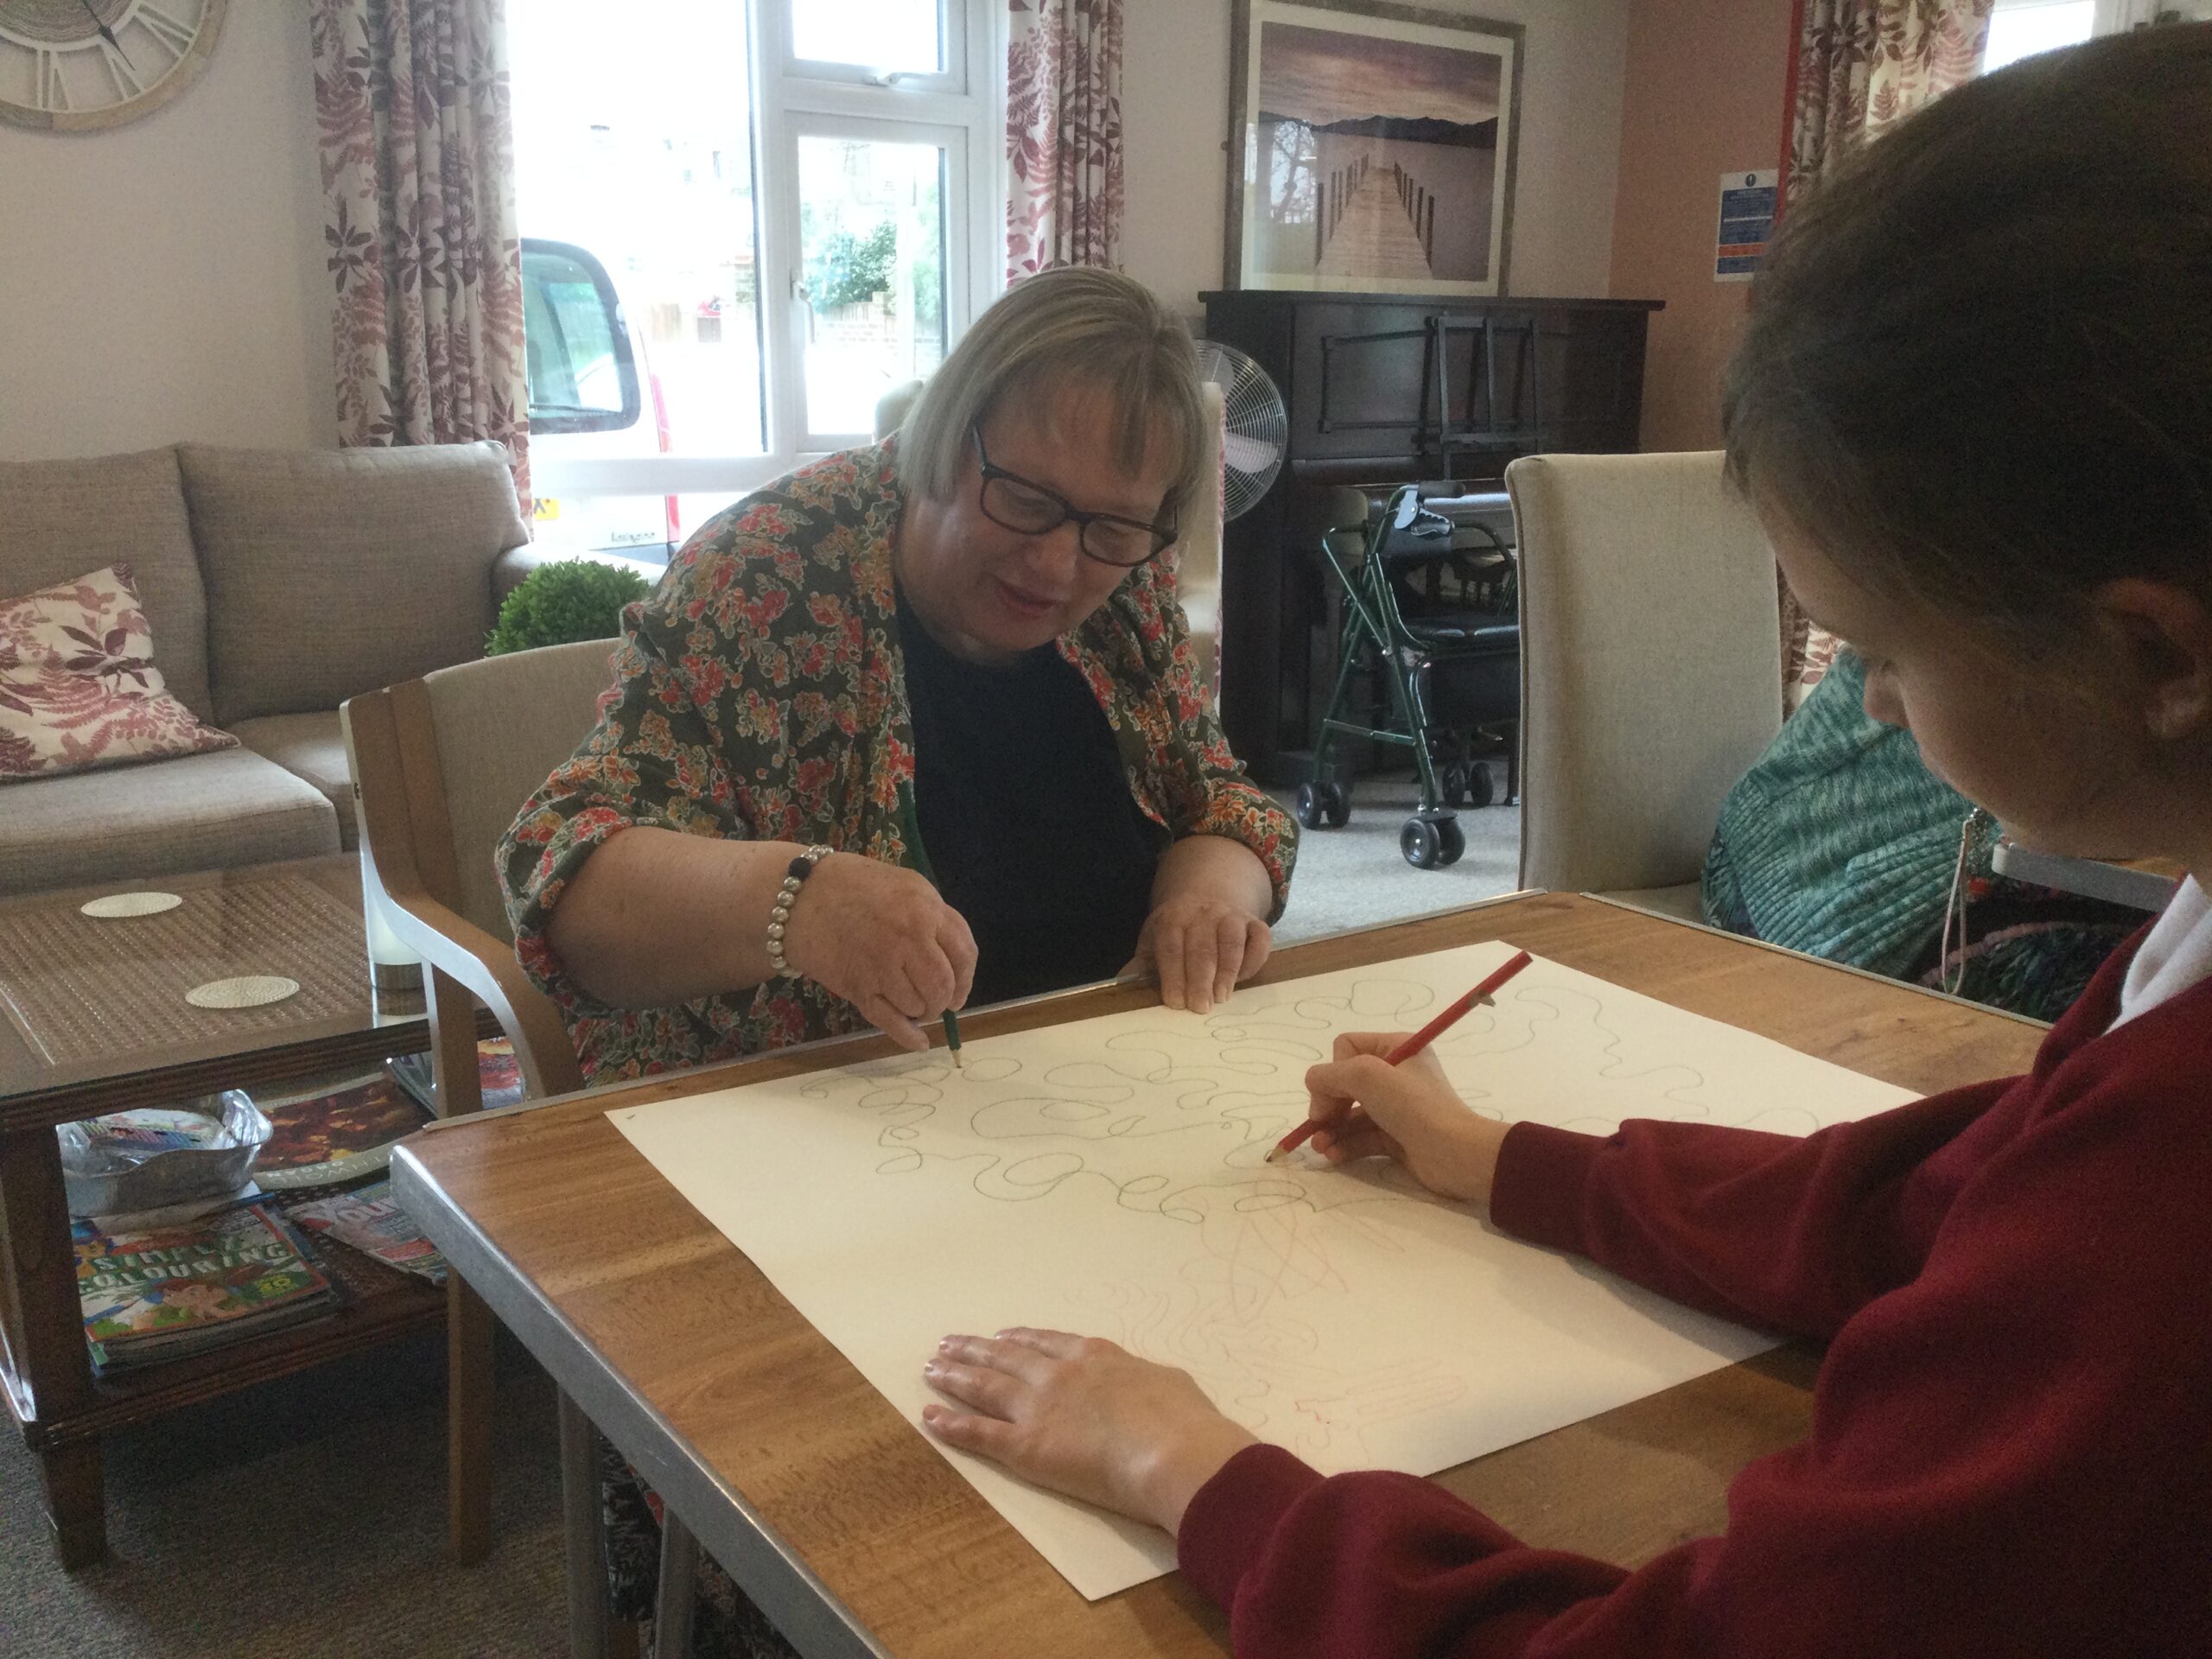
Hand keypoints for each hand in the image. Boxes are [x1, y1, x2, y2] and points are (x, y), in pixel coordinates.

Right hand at [783, 853, 975, 1050]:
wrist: (800, 896)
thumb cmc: (854, 885)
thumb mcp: (906, 886)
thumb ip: (933, 918)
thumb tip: (953, 961)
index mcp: (925, 909)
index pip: (964, 953)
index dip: (966, 978)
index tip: (960, 989)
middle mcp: (908, 938)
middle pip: (943, 985)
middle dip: (945, 1000)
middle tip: (938, 1003)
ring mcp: (882, 965)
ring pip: (919, 1006)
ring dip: (921, 1012)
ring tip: (913, 1005)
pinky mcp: (858, 987)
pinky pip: (891, 1021)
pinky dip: (909, 1037)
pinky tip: (919, 1041)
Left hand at [921, 1328, 1257, 1533]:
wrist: (1172, 1450)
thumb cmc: (1184, 1420)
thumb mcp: (1170, 1384)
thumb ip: (1146, 1381)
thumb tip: (1148, 1387)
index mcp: (1096, 1356)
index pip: (1047, 1342)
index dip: (1020, 1339)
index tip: (1001, 1336)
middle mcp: (1059, 1374)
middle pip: (1007, 1357)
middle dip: (975, 1349)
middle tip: (948, 1343)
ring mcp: (1038, 1408)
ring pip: (986, 1387)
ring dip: (955, 1376)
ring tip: (932, 1368)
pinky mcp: (1026, 1447)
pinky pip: (979, 1433)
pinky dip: (951, 1424)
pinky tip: (930, 1416)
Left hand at [1123, 894, 1270, 1012]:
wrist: (1206, 896)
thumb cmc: (1177, 930)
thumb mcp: (1154, 941)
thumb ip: (1141, 965)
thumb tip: (1122, 987)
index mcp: (1173, 918)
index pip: (1171, 947)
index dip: (1173, 975)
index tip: (1175, 1002)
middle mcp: (1203, 913)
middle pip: (1202, 948)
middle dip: (1200, 979)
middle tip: (1200, 1008)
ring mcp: (1231, 916)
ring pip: (1231, 942)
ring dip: (1227, 971)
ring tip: (1222, 997)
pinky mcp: (1255, 923)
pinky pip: (1260, 939)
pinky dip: (1254, 959)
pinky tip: (1243, 979)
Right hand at [1301, 1033, 1508, 1206]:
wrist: (1455, 1153)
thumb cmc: (1414, 1105)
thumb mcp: (1367, 1076)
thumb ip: (1329, 1075)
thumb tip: (1314, 1086)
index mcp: (1396, 1047)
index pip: (1347, 1047)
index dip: (1334, 1070)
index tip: (1334, 1094)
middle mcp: (1396, 1074)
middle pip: (1344, 1083)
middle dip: (1327, 1105)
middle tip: (1319, 1125)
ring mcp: (1397, 1107)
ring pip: (1350, 1114)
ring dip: (1331, 1129)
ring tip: (1321, 1147)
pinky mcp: (1396, 1137)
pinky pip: (1362, 1137)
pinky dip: (1346, 1145)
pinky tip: (1334, 1156)